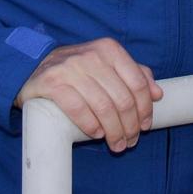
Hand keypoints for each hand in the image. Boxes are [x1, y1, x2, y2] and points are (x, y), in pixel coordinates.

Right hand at [16, 38, 162, 152]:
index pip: (137, 82)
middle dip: (130, 125)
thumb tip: (158, 93)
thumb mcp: (107, 64)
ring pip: (103, 107)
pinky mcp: (52, 83)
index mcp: (110, 49)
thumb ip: (133, 73)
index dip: (145, 108)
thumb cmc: (78, 69)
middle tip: (130, 141)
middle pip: (122, 98)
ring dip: (114, 131)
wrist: (34, 66)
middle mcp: (92, 56)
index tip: (146, 125)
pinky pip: (78, 109)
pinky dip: (91, 126)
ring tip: (117, 144)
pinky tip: (97, 134)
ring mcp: (71, 68)